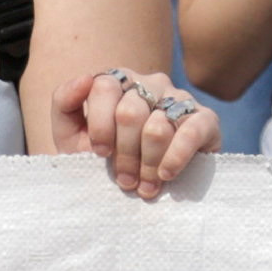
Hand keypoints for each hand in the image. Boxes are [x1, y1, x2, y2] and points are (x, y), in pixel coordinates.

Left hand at [55, 65, 218, 199]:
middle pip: (130, 112)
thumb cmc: (103, 160)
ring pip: (157, 127)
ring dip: (147, 165)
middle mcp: (151, 82)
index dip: (99, 126)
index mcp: (119, 81)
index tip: (100, 154)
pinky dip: (176, 157)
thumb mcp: (71, 137)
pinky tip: (166, 174)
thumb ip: (65, 104)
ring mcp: (180, 98)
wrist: (138, 191)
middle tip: (124, 180)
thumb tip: (85, 79)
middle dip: (124, 154)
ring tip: (144, 187)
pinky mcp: (206, 119)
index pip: (103, 87)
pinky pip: (192, 131)